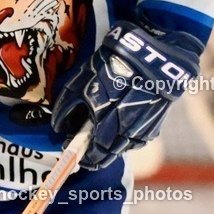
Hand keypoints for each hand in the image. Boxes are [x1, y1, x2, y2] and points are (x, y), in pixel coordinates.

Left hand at [52, 20, 201, 169]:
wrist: (154, 57)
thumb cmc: (113, 64)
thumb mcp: (83, 79)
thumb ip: (68, 106)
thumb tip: (59, 126)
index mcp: (105, 120)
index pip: (92, 152)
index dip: (82, 156)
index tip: (73, 152)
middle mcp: (124, 130)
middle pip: (107, 155)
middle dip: (95, 156)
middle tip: (86, 150)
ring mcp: (141, 129)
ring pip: (122, 149)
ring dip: (110, 148)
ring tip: (100, 140)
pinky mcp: (154, 126)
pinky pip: (137, 141)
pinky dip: (126, 140)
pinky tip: (120, 130)